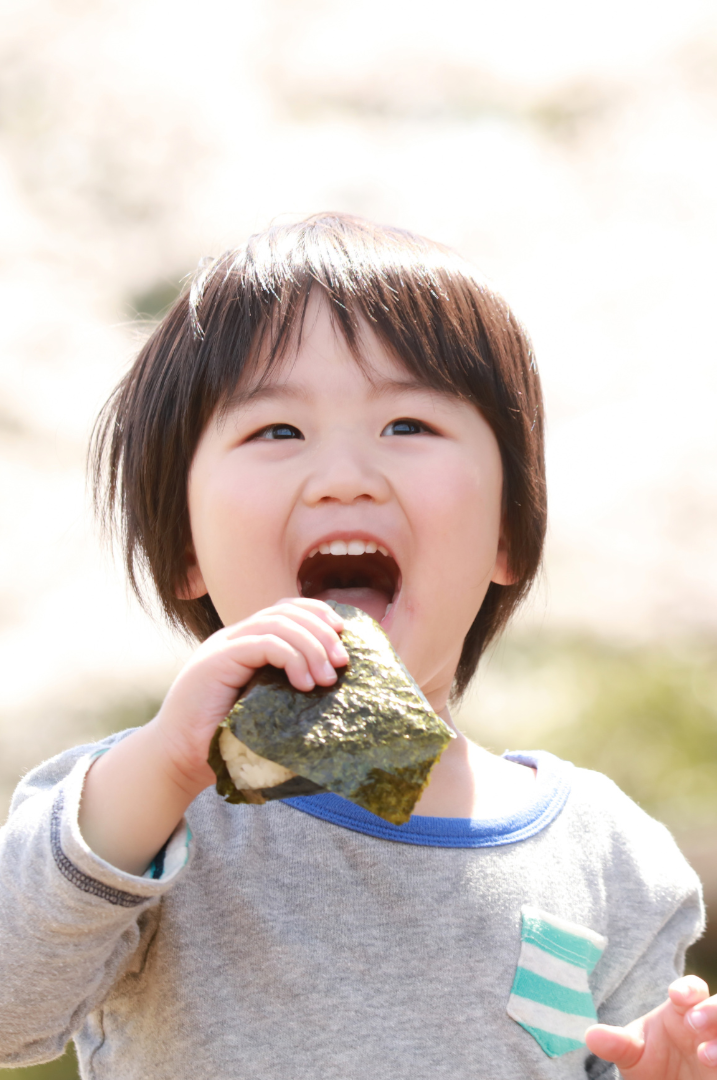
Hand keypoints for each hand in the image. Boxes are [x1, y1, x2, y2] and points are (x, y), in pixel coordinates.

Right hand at [153, 598, 347, 795]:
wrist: (180, 760)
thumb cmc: (227, 741)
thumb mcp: (269, 708)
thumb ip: (291, 690)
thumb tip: (337, 687)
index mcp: (247, 643)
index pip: (287, 609)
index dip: (318, 614)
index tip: (344, 637)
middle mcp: (235, 638)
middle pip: (287, 611)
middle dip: (322, 631)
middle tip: (342, 663)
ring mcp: (223, 646)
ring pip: (278, 624)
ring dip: (311, 647)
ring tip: (327, 679)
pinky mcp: (216, 661)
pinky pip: (263, 643)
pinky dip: (291, 657)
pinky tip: (303, 683)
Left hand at [585, 976, 716, 1078]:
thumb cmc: (649, 1062)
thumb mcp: (632, 1053)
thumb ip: (617, 1043)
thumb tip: (590, 1036)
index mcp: (682, 1010)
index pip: (692, 988)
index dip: (688, 988)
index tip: (676, 995)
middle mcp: (706, 1026)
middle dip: (711, 1010)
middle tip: (693, 1022)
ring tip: (704, 1055)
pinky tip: (713, 1067)